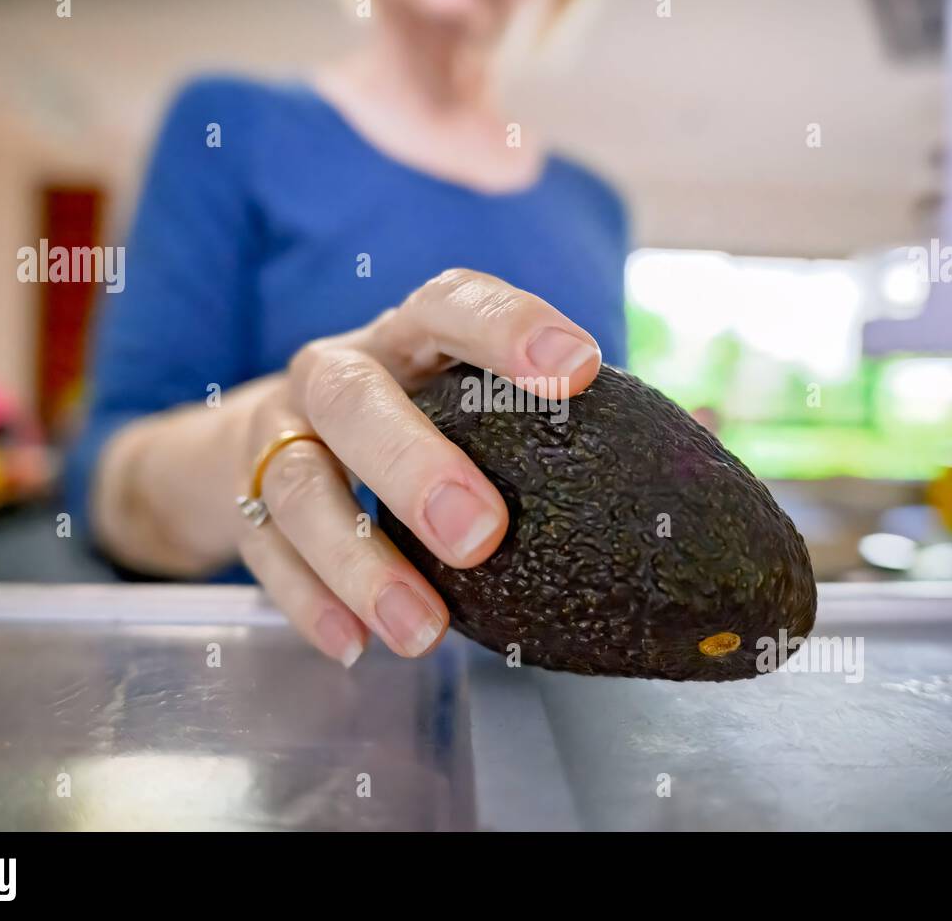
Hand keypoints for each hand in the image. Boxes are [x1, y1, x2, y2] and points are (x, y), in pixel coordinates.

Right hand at [237, 269, 601, 666]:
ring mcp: (280, 433)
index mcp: (411, 336)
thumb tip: (709, 434)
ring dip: (357, 560)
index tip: (577, 371)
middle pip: (357, 396)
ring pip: (299, 484)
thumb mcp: (474, 400)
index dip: (510, 328)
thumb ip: (576, 418)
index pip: (452, 302)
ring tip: (422, 631)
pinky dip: (308, 601)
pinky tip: (354, 648)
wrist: (257, 441)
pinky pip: (263, 552)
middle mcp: (339, 370)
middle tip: (481, 533)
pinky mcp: (242, 500)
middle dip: (416, 463)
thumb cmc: (412, 419)